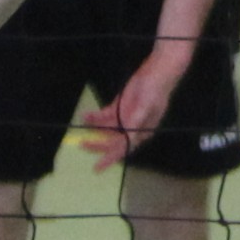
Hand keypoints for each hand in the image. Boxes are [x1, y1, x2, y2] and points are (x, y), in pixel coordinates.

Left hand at [81, 46, 191, 171]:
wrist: (157, 72)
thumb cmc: (155, 91)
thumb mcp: (146, 107)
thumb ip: (136, 123)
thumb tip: (128, 139)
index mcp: (140, 133)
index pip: (123, 149)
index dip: (110, 159)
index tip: (97, 168)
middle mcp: (132, 128)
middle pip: (112, 141)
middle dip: (98, 144)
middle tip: (82, 145)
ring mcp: (125, 118)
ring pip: (106, 129)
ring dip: (95, 129)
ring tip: (83, 125)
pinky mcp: (119, 107)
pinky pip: (105, 116)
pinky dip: (96, 117)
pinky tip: (87, 115)